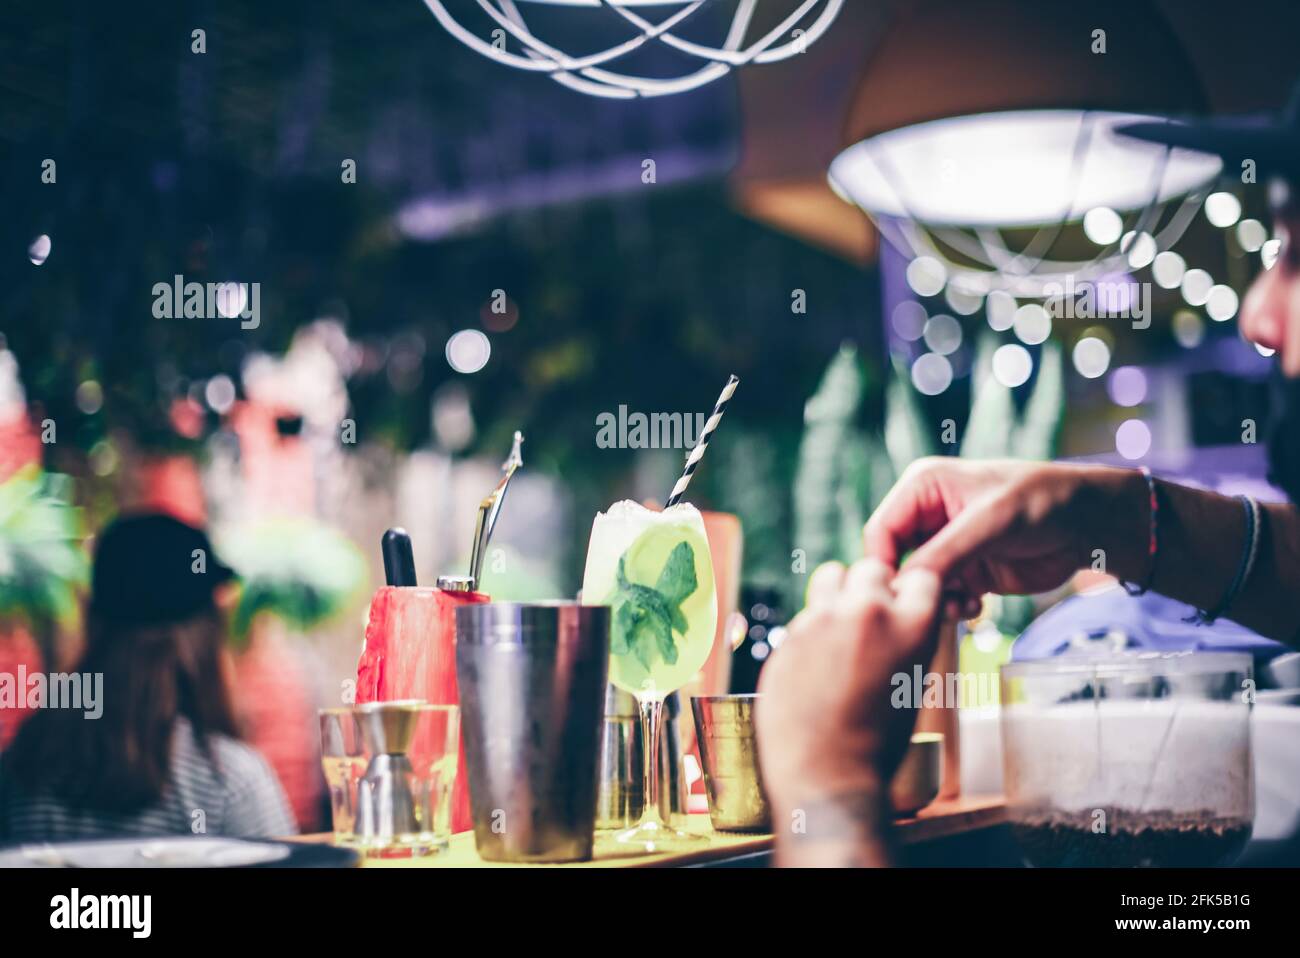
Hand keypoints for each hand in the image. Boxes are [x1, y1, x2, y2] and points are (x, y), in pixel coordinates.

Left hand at [756, 558, 941, 865]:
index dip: (912, 590)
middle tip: (868, 619)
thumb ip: (906, 639)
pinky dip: (810, 631)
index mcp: (912, 626)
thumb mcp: (913, 684)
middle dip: (871, 588)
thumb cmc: (878, 742)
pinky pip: (803, 615)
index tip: (904, 605)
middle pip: (870, 569)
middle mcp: (867, 613)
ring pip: (830, 577)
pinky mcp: (788, 636)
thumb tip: (899, 614)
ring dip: (836, 594)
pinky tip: (812, 665)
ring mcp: (821, 622)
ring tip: (837, 628)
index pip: (921, 575)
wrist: (829, 777)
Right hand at [862, 458, 1141, 610]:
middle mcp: (928, 515)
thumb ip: (943, 553)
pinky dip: (953, 607)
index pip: (881, 530)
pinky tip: (976, 606)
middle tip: (934, 606)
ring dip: (934, 601)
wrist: (1089, 525)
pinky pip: (942, 596)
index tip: (898, 597)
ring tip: (961, 606)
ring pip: (918, 584)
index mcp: (922, 487)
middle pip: (895, 560)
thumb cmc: (1042, 503)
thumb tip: (901, 586)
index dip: (884, 565)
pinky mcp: (966, 571)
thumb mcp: (989, 523)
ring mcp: (947, 546)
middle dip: (912, 587)